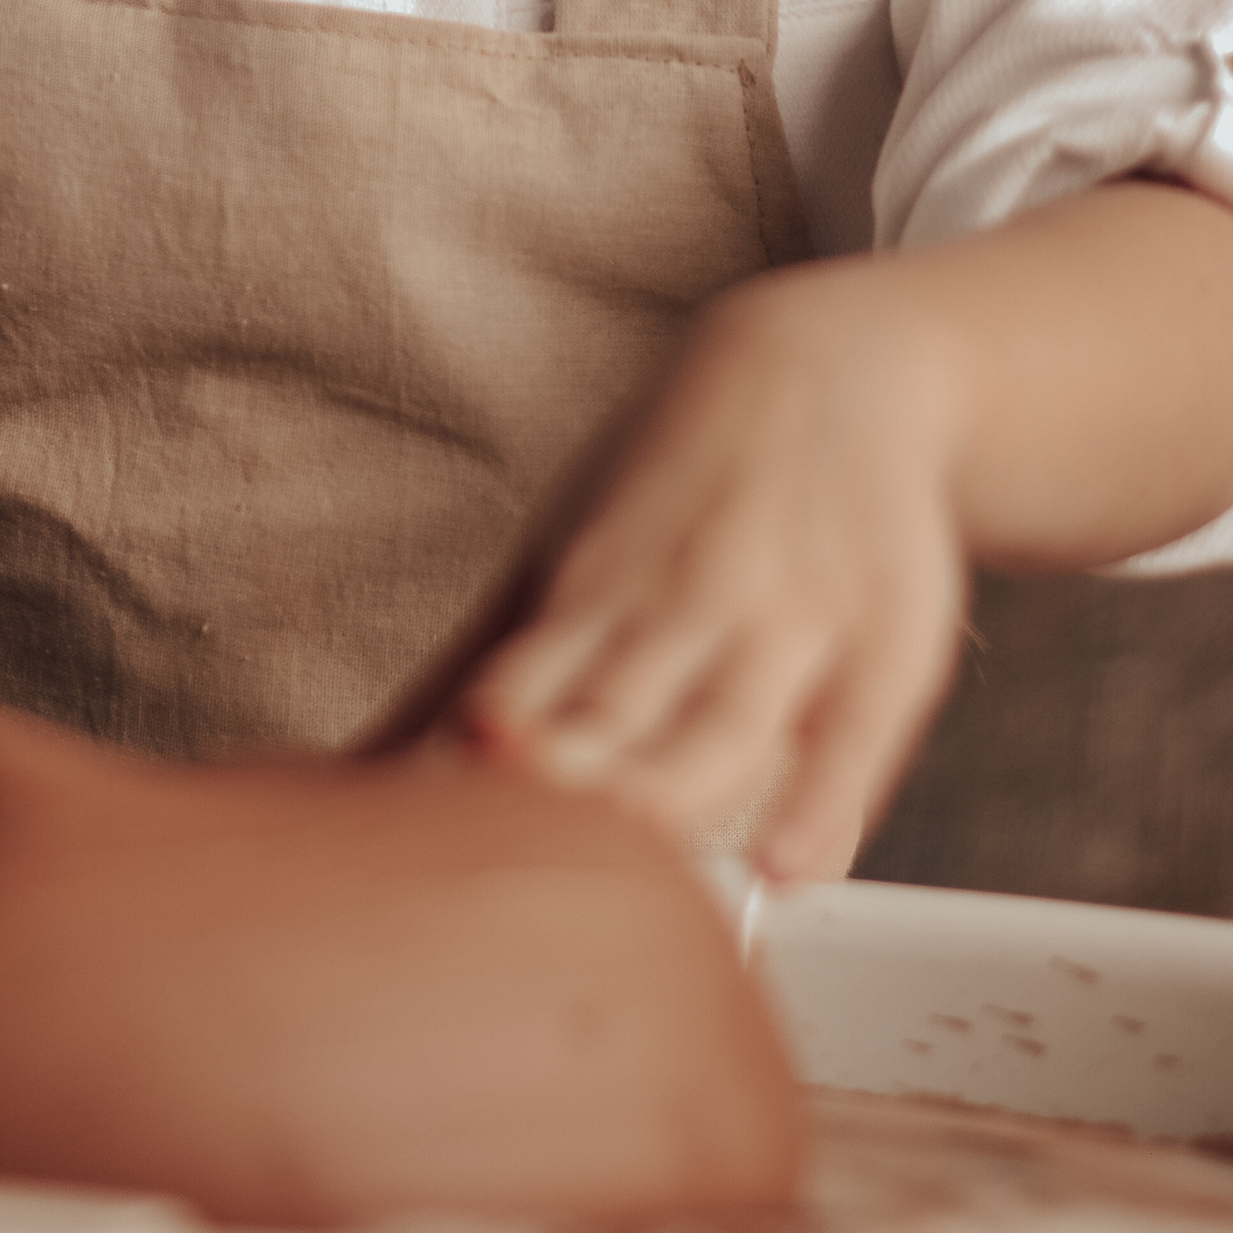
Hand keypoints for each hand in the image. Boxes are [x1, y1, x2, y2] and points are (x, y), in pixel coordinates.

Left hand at [463, 262, 971, 881]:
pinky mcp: (882, 645)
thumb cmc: (672, 488)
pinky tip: (788, 867)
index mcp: (590, 592)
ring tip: (634, 863)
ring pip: (723, 728)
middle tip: (517, 851)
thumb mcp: (562, 560)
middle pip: (613, 717)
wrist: (831, 365)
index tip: (421, 826)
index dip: (472, 758)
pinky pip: (856, 733)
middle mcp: (684, 607)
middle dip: (563, 783)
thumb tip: (350, 783)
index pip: (518, 692)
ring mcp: (786, 623)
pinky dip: (824, 802)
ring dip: (674, 792)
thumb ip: (471, 681)